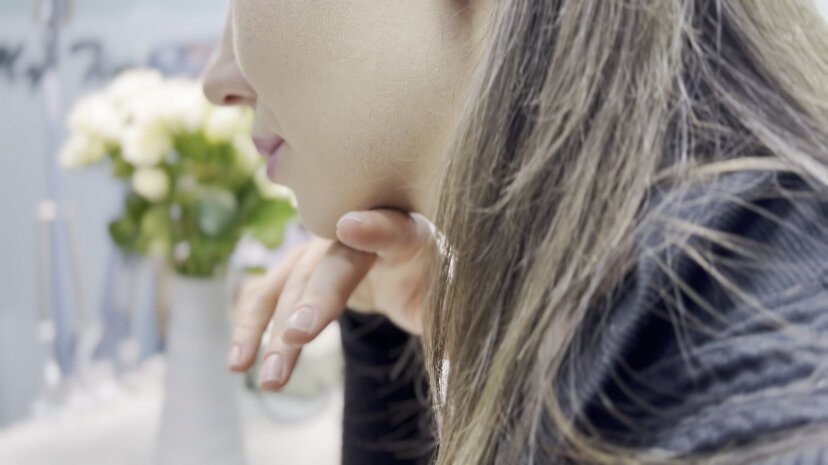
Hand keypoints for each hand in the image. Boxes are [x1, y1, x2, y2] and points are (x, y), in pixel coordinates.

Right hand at [227, 208, 436, 389]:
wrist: (408, 268)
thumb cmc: (434, 286)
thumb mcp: (451, 306)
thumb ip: (456, 329)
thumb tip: (464, 365)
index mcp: (409, 234)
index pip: (394, 227)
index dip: (374, 228)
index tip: (351, 227)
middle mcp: (357, 234)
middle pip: (332, 262)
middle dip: (314, 297)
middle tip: (298, 334)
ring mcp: (320, 250)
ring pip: (292, 282)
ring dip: (275, 329)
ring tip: (270, 377)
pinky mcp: (298, 270)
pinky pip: (268, 295)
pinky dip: (250, 326)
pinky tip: (238, 361)